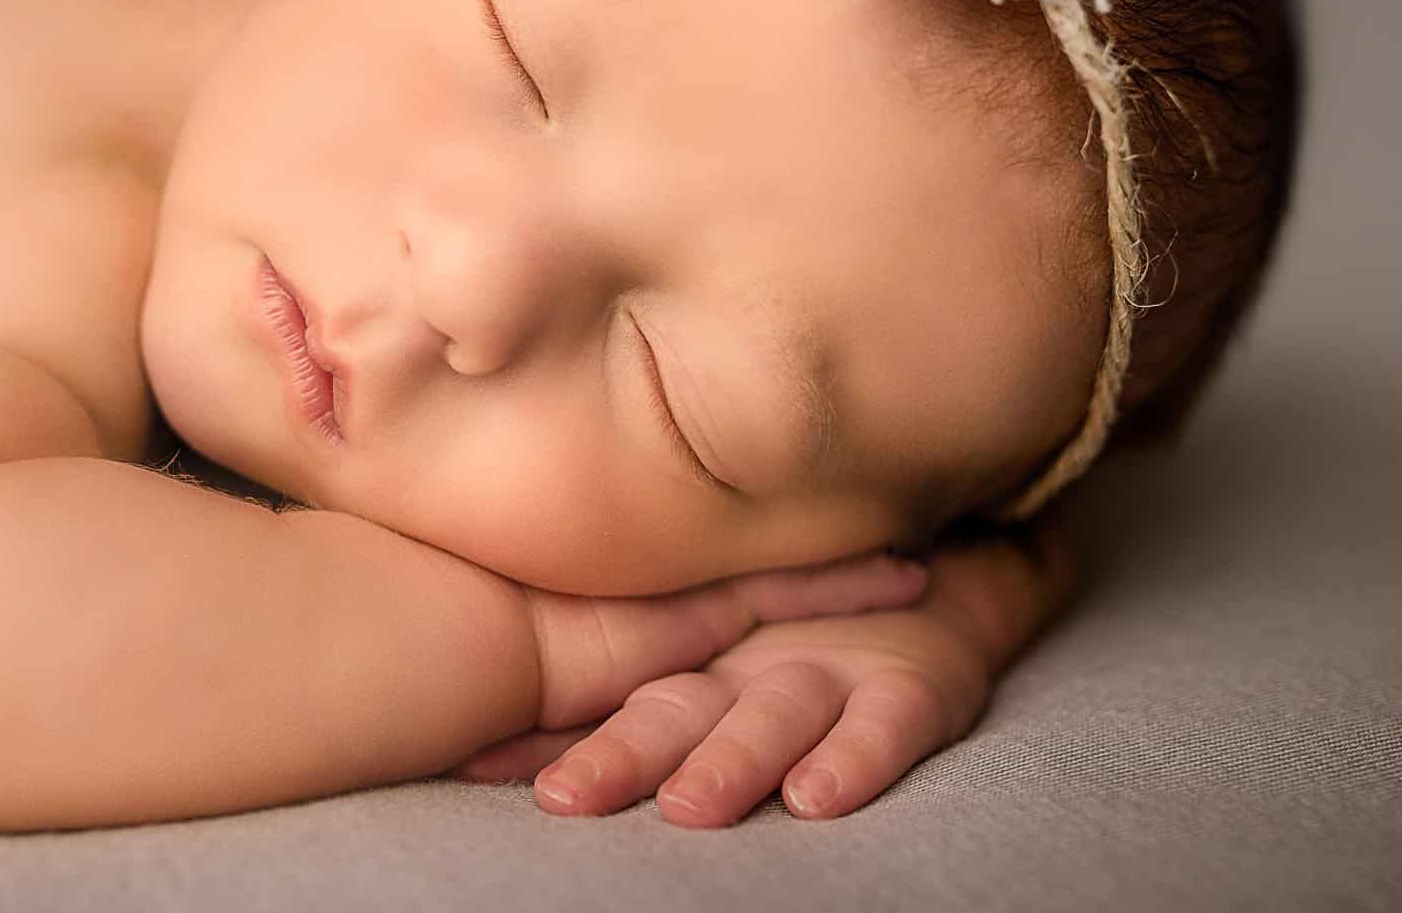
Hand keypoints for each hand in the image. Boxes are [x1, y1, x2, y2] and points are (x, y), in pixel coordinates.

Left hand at [455, 502, 1082, 827]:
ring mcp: (831, 675)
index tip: (476, 768)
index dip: (551, 741)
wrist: (933, 595)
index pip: (611, 708)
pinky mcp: (913, 690)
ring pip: (773, 716)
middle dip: (623, 757)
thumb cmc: (781, 657)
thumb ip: (586, 725)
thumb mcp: (690, 688)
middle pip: (678, 714)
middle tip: (566, 801)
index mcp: (691, 673)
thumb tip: (468, 752)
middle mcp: (749, 673)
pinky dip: (854, 759)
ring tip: (690, 806)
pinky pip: (885, 729)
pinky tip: (819, 797)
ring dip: (732, 761)